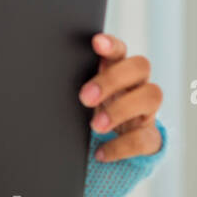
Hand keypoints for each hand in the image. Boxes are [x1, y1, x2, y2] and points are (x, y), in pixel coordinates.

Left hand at [79, 32, 162, 160]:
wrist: (111, 143)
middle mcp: (136, 83)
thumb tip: (44, 83)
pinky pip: (144, 137)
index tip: (95, 43)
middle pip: (140, 66)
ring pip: (151, 95)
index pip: (119, 50)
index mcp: (116, 69)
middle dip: (112, 80)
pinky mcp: (150, 135)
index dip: (111, 45)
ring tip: (96, 125)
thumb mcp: (83, 96)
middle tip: (85, 97)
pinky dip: (121, 146)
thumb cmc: (91, 111)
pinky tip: (100, 153)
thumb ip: (75, 85)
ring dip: (122, 109)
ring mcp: (147, 108)